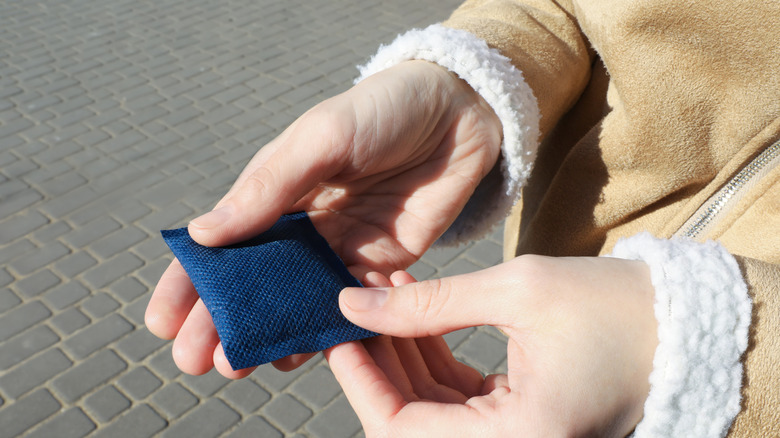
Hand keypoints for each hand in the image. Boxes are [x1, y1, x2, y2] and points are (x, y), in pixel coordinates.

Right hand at [145, 60, 502, 376]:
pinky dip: (326, 330)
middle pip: (255, 282)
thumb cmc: (382, 110)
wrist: (459, 113)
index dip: (191, 283)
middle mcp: (302, 226)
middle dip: (223, 321)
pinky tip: (301, 354)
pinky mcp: (381, 264)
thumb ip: (269, 187)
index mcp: (276, 191)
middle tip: (194, 361)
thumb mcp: (321, 138)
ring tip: (239, 366)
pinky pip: (349, 304)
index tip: (162, 322)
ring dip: (268, 333)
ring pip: (296, 301)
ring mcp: (340, 248)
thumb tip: (204, 234)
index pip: (223, 243)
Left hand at [328, 256, 657, 436]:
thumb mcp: (518, 290)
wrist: (680, 322)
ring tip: (385, 291)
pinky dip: (431, 351)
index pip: (401, 429)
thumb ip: (429, 302)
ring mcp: (515, 436)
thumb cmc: (616, 305)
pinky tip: (415, 305)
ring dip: (402, 348)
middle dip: (377, 358)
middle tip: (357, 301)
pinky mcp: (517, 415)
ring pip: (428, 403)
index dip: (359, 381)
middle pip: (410, 417)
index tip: (337, 330)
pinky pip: (455, 393)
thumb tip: (354, 302)